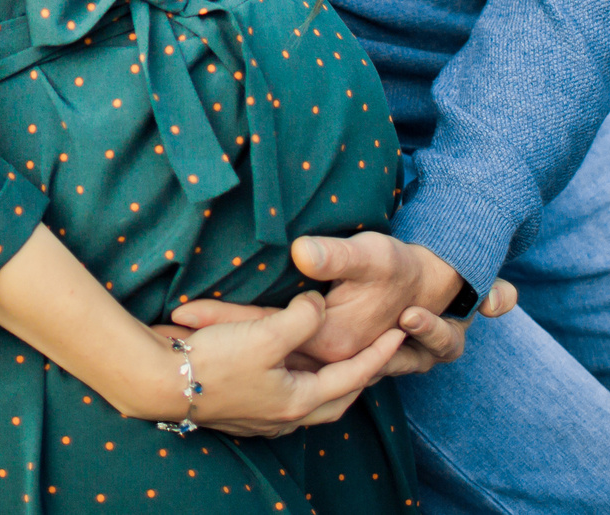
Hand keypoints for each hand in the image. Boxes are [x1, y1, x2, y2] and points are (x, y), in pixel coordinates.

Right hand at [151, 292, 405, 436]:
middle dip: (360, 375)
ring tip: (340, 358)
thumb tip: (317, 305)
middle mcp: (285, 416)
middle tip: (378, 352)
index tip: (400, 334)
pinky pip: (286, 398)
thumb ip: (301, 318)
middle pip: (337, 398)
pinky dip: (301, 381)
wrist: (158, 384)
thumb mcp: (264, 334)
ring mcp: (262, 417)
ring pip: (311, 400)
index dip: (379, 354)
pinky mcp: (242, 410)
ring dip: (330, 379)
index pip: (353, 376)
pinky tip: (293, 368)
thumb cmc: (213, 362)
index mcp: (298, 400)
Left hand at [170, 266, 514, 378]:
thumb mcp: (372, 257)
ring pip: (267, 351)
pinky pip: (281, 350)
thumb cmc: (402, 272)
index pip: (265, 327)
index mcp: (331, 340)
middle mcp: (327, 357)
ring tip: (185, 332)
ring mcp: (328, 358)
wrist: (439, 294)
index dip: (225, 316)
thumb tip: (300, 251)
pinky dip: (253, 344)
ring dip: (230, 342)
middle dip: (218, 336)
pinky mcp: (329, 350)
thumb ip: (335, 256)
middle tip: (170, 327)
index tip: (183, 312)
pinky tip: (228, 336)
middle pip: (260, 344)